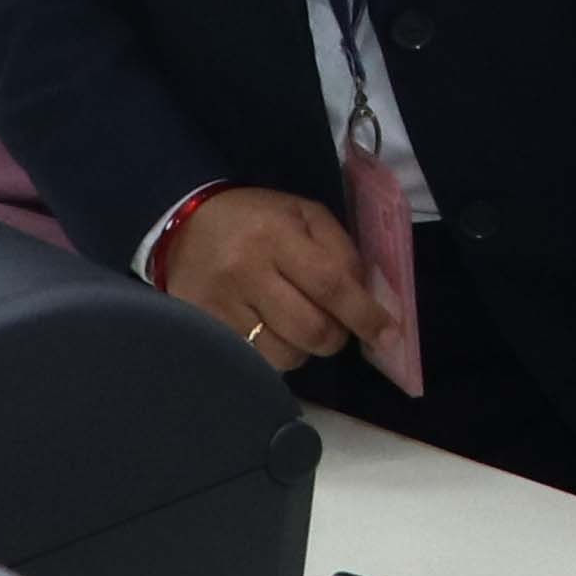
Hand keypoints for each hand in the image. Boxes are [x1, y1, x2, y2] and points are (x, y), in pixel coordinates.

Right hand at [156, 185, 392, 373]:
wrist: (187, 223)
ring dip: (305, 349)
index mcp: (277, 236)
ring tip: (300, 326)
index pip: (330, 286)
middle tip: (338, 328)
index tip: (388, 335)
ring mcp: (221, 304)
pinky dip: (276, 354)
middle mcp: (247, 271)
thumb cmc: (259, 218)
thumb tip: (370, 299)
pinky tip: (273, 332)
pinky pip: (255, 360)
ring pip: (283, 354)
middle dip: (336, 337)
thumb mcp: (307, 216)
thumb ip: (342, 253)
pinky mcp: (204, 327)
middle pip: (310, 329)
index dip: (364, 315)